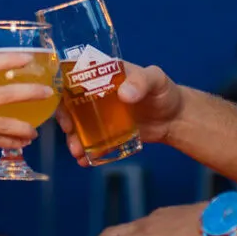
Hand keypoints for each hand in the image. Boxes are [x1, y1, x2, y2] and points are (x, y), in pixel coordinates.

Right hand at [0, 54, 55, 174]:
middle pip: (4, 94)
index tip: (28, 57)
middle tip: (47, 92)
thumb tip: (7, 86)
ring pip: (6, 123)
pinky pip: (1, 141)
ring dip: (25, 127)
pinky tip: (23, 142)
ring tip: (35, 130)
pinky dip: (14, 142)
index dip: (9, 59)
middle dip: (30, 92)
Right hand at [56, 62, 181, 165]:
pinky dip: (87, 152)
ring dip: (73, 138)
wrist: (175, 118)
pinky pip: (92, 142)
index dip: (62, 86)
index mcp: (103, 74)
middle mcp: (96, 94)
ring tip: (77, 151)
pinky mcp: (107, 134)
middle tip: (69, 130)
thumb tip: (124, 94)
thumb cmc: (164, 91)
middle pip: (70, 103)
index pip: (74, 74)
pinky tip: (84, 161)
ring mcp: (100, 116)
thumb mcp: (155, 79)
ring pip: (78, 125)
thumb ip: (141, 81)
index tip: (61, 101)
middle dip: (64, 117)